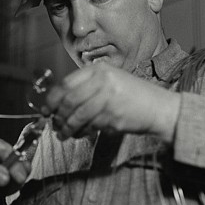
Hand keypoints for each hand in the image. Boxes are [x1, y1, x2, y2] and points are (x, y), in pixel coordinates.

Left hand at [43, 63, 179, 141]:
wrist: (158, 107)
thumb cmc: (132, 97)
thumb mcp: (110, 82)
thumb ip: (87, 87)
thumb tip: (58, 103)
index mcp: (99, 70)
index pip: (66, 84)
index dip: (52, 99)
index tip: (46, 110)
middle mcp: (102, 81)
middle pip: (69, 100)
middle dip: (58, 116)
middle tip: (54, 125)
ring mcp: (108, 97)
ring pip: (77, 115)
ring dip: (67, 128)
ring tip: (63, 135)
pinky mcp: (112, 115)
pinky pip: (89, 126)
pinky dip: (81, 132)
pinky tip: (80, 134)